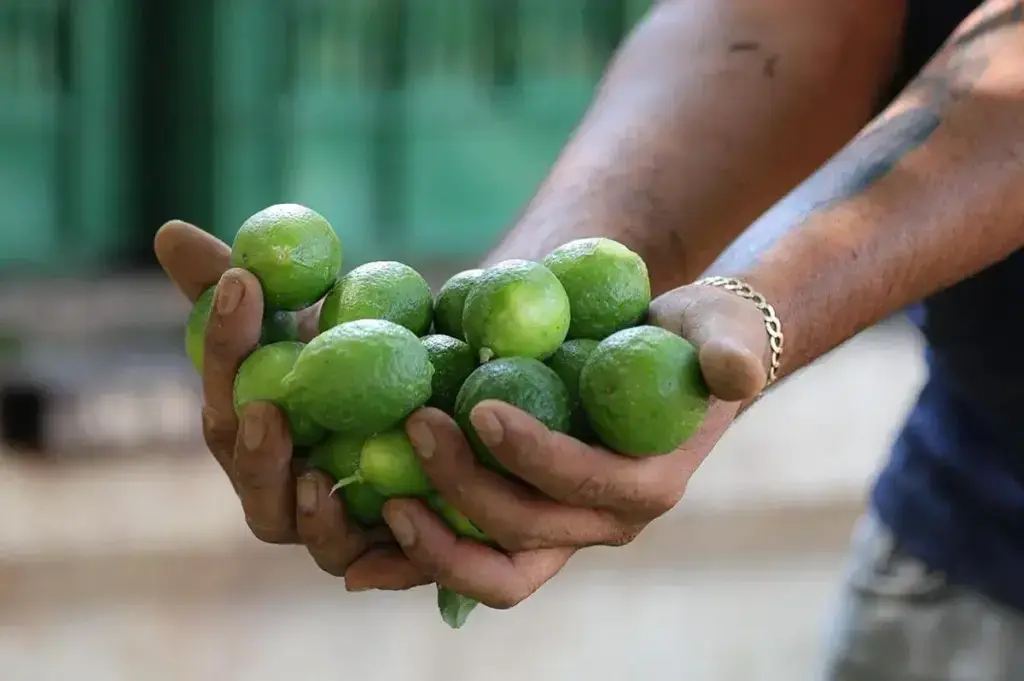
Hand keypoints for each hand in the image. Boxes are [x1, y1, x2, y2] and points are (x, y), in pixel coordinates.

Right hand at [154, 221, 426, 588]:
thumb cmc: (355, 355)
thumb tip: (169, 233)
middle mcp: (282, 487)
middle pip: (254, 481)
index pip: (226, 392)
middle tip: (264, 411)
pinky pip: (376, 562)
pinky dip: (379, 553)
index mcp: (253, 431)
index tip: (242, 285)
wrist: (435, 396)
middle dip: (252, 452)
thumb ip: (244, 283)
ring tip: (319, 480)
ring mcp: (330, 526)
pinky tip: (394, 518)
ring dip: (306, 512)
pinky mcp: (387, 551)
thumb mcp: (311, 315)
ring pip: (304, 534)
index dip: (226, 342)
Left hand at [360, 284, 770, 607]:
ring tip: (378, 501)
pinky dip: (420, 560)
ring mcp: (560, 530)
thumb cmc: (695, 342)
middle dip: (466, 490)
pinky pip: (470, 556)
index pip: (590, 485)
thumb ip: (734, 350)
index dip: (537, 456)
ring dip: (433, 547)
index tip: (481, 408)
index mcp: (649, 485)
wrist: (671, 364)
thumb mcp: (724, 333)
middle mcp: (603, 523)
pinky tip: (363, 549)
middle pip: (528, 534)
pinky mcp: (525, 520)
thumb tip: (734, 371)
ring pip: (495, 569)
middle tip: (417, 427)